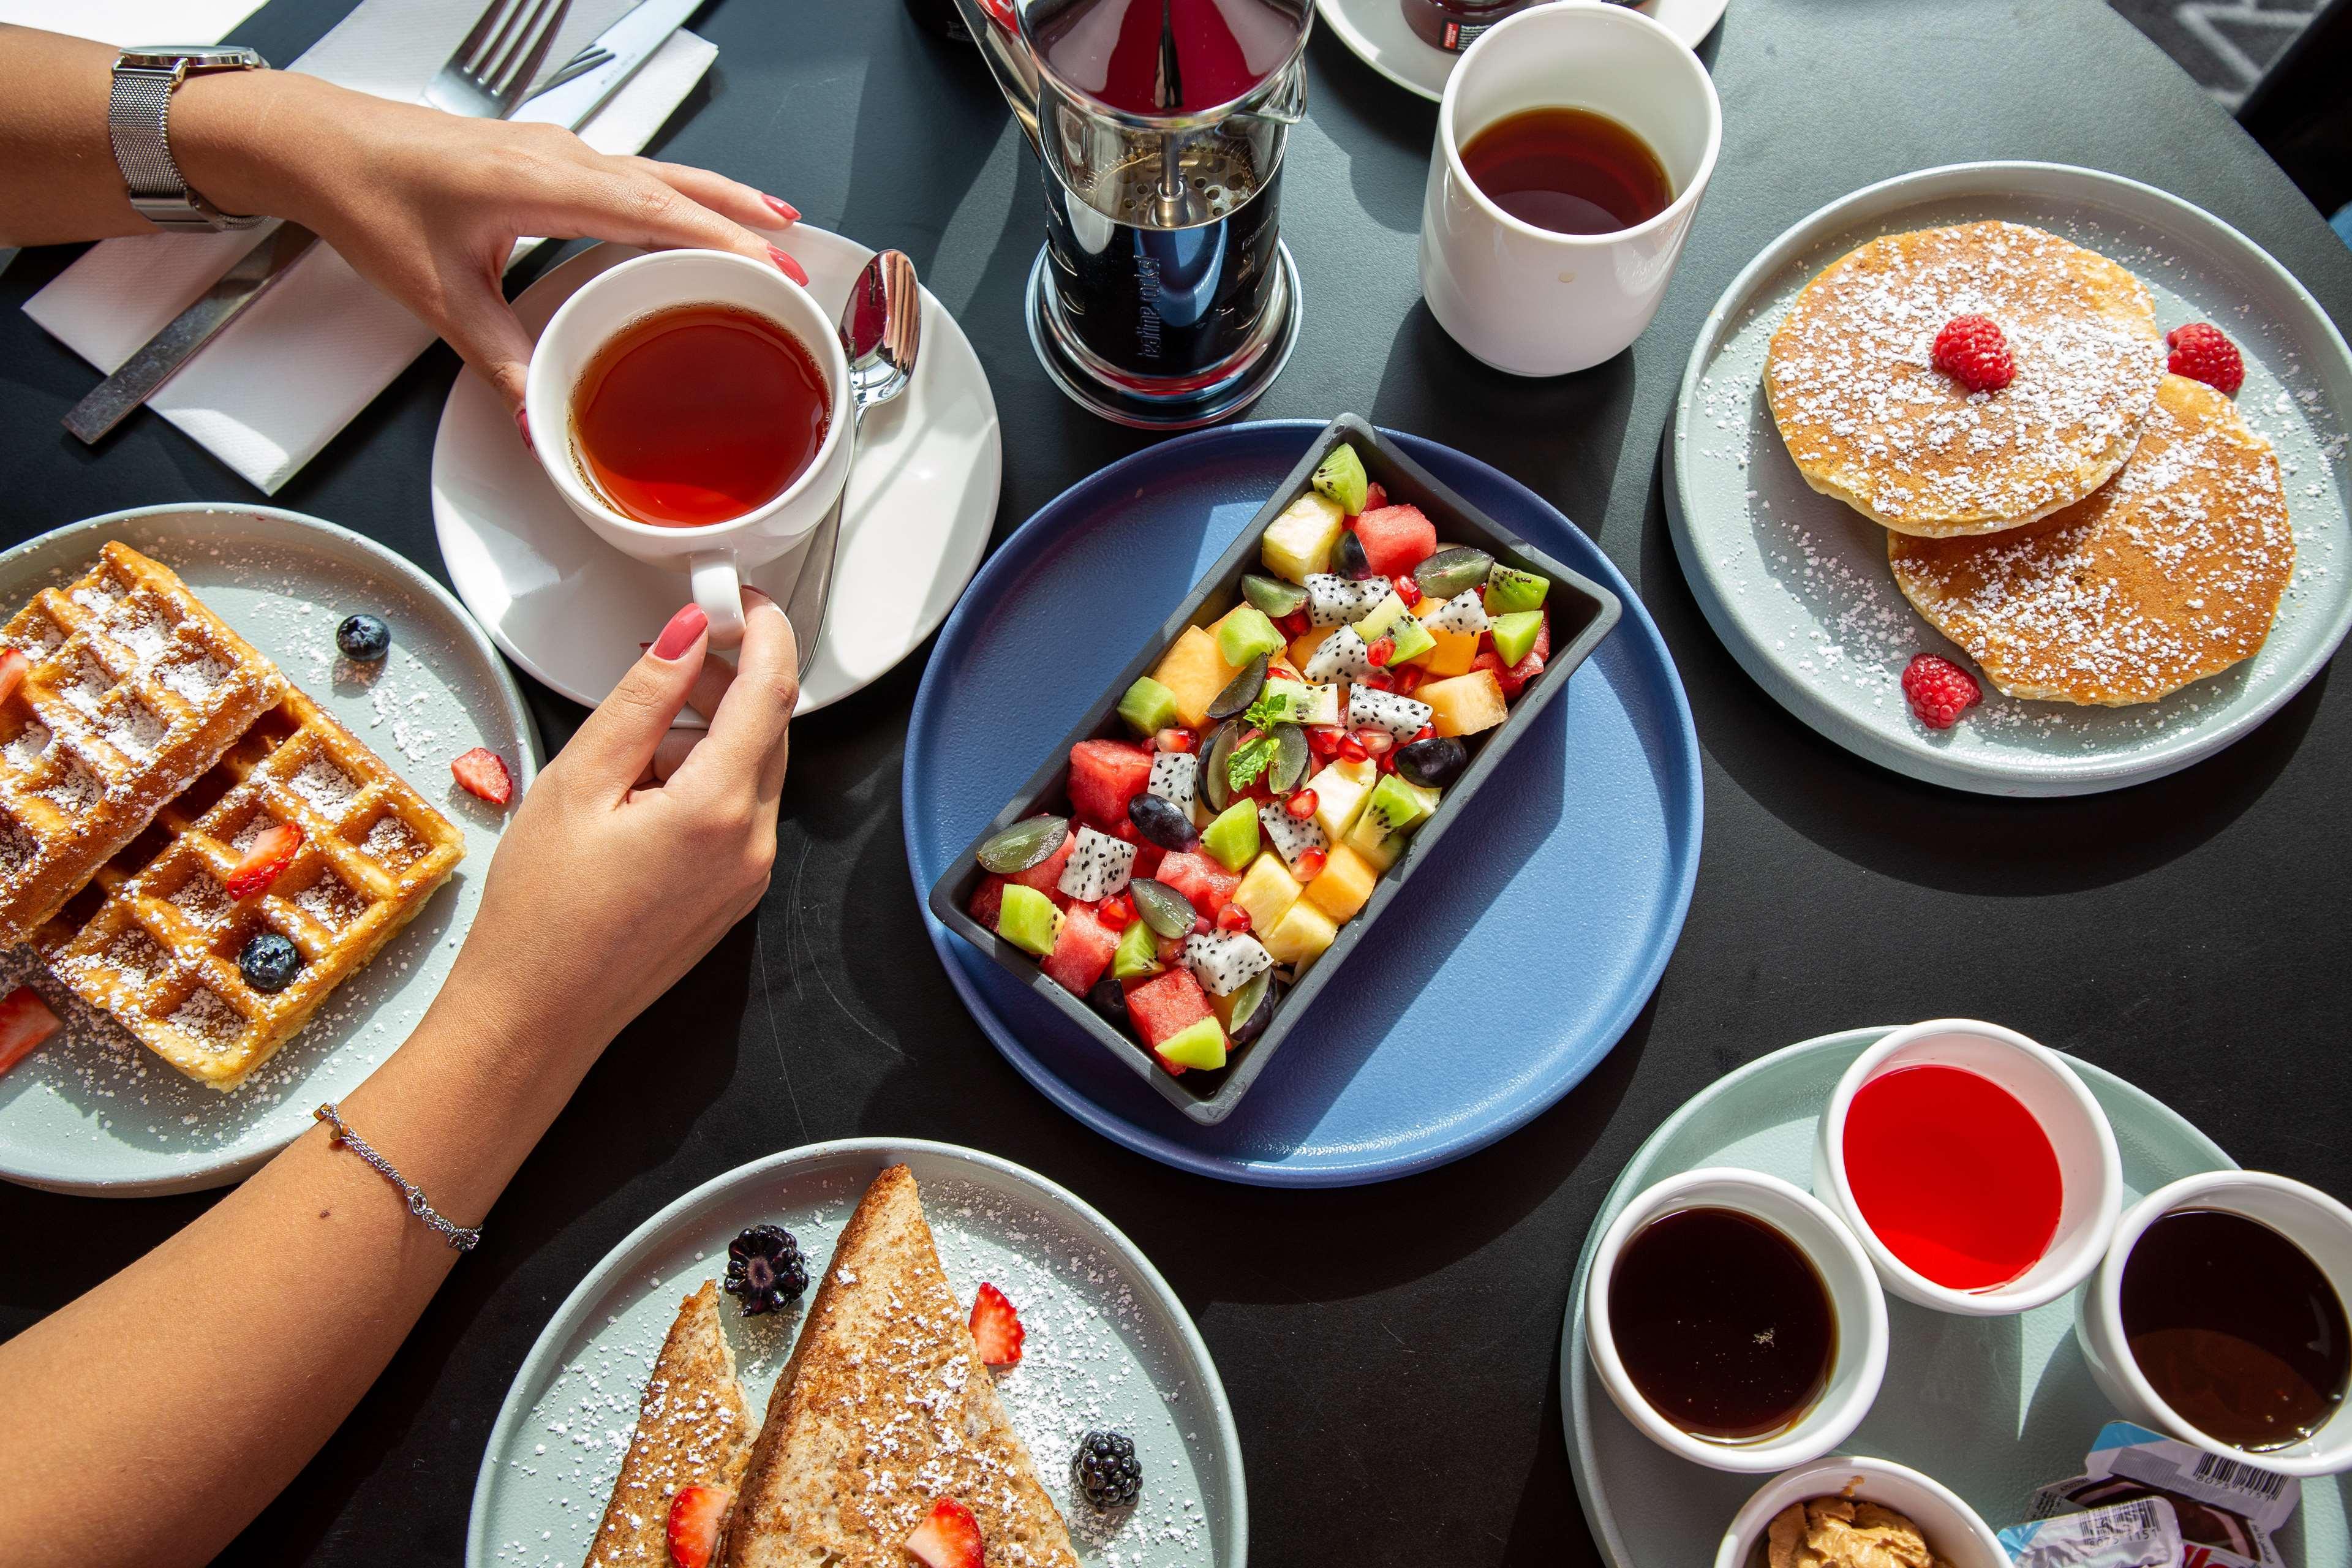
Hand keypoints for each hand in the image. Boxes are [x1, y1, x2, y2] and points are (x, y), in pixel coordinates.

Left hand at [175, 71, 804, 413]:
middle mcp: (556, 156)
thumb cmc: (368, 195)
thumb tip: (546, 418)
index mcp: (538, 182)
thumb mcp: (439, 297)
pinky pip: (629, 173)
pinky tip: (687, 212)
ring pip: (656, 171)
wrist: (317, 143)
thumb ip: (500, 363)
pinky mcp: (542, 156)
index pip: (653, 210)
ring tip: (771, 223)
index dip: (719, 238)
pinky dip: (673, 193)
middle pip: (672, 183)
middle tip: (798, 254)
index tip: (771, 264)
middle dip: (741, 217)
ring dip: (715, 197)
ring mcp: (552, 150)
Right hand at [443, 591, 797, 1055]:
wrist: (535, 1014)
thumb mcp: (578, 781)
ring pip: (752, 768)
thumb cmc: (540, 915)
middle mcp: (751, 844)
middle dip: (726, 681)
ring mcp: (749, 873)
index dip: (763, 631)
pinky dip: (702, 779)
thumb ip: (641, 699)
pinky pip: (737, 810)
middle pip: (769, 729)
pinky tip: (641, 790)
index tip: (739, 599)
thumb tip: (687, 638)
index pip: (771, 692)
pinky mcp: (735, 892)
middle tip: (670, 655)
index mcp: (717, 811)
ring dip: (707, 734)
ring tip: (630, 748)